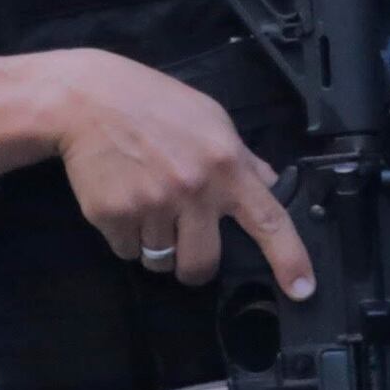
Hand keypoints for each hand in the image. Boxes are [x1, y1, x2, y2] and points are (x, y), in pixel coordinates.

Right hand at [37, 47, 312, 296]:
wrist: (86, 100)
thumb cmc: (153, 104)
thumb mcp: (210, 119)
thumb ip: (242, 158)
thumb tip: (269, 186)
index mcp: (225, 165)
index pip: (268, 220)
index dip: (289, 259)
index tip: (303, 290)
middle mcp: (193, 190)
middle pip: (202, 265)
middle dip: (194, 266)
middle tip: (182, 240)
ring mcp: (151, 205)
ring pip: (160, 261)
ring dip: (155, 245)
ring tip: (146, 205)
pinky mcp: (112, 216)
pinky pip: (126, 252)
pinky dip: (124, 236)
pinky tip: (122, 201)